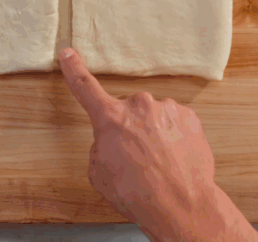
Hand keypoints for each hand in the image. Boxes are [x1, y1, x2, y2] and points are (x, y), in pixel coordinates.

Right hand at [59, 48, 257, 241]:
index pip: (85, 87)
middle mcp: (139, 106)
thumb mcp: (99, 175)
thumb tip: (109, 141)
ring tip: (158, 163)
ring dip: (153, 134)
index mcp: (110, 118)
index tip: (68, 52)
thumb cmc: (138, 194)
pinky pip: (175, 122)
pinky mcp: (189, 116)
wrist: (181, 205)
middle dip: (128, 129)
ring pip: (153, 117)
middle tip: (135, 158)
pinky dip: (173, 137)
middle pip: (127, 111)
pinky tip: (174, 158)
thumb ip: (98, 148)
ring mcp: (166, 109)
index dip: (73, 69)